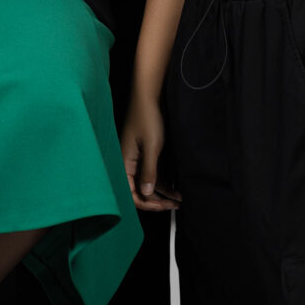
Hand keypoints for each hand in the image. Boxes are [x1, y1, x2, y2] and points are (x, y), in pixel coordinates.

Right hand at [121, 96, 180, 210]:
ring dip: (163, 193)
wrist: (149, 97)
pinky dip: (164, 183)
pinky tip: (175, 190)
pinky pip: (153, 175)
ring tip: (179, 200)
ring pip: (149, 184)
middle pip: (140, 191)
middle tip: (174, 205)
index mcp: (125, 163)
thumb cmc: (147, 118)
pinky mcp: (146, 156)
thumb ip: (149, 171)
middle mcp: (130, 164)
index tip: (163, 206)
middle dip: (157, 201)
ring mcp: (138, 160)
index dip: (147, 203)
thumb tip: (146, 193)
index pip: (132, 194)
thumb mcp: (152, 147)